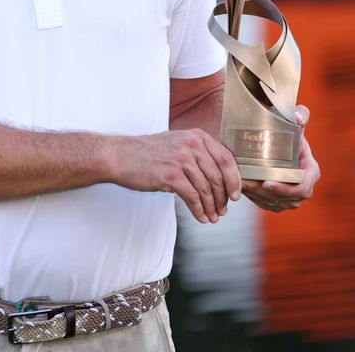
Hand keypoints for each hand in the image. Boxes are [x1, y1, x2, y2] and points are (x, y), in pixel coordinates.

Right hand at [111, 129, 242, 222]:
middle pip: (218, 176)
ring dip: (212, 207)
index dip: (234, 180)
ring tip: (213, 217)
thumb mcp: (176, 143)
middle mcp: (192, 145)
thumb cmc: (147, 152)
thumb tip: (217, 175)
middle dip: (223, 198)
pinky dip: (199, 210)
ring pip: (206, 189)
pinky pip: (192, 197)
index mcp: (197, 136)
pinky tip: (201, 217)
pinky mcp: (171, 176)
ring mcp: (182, 160)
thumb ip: (197, 153)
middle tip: (223, 210)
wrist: (119, 155)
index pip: (226, 159)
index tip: (235, 195)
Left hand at [243, 104, 319, 212]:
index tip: (267, 183)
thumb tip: (297, 117)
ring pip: (273, 202)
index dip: (286, 189)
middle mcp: (302, 188)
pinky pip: (264, 203)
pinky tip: (240, 186)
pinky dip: (252, 196)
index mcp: (311, 172)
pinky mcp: (276, 200)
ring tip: (241, 183)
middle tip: (249, 184)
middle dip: (266, 193)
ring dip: (256, 195)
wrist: (276, 141)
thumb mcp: (295, 123)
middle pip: (286, 199)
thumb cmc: (288, 131)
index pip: (303, 188)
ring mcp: (289, 197)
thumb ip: (300, 115)